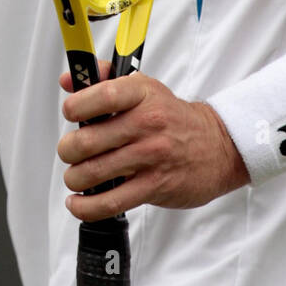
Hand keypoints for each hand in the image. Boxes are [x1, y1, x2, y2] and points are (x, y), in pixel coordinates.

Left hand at [58, 64, 249, 221]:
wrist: (217, 146)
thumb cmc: (173, 117)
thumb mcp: (144, 88)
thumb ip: (104, 79)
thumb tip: (68, 80)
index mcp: (142, 94)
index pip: (102, 95)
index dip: (76, 106)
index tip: (71, 113)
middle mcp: (147, 123)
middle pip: (88, 140)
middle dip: (68, 149)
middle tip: (71, 151)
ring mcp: (151, 156)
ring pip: (93, 173)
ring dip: (74, 177)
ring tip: (76, 175)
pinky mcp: (154, 186)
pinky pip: (110, 201)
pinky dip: (86, 206)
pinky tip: (78, 202)